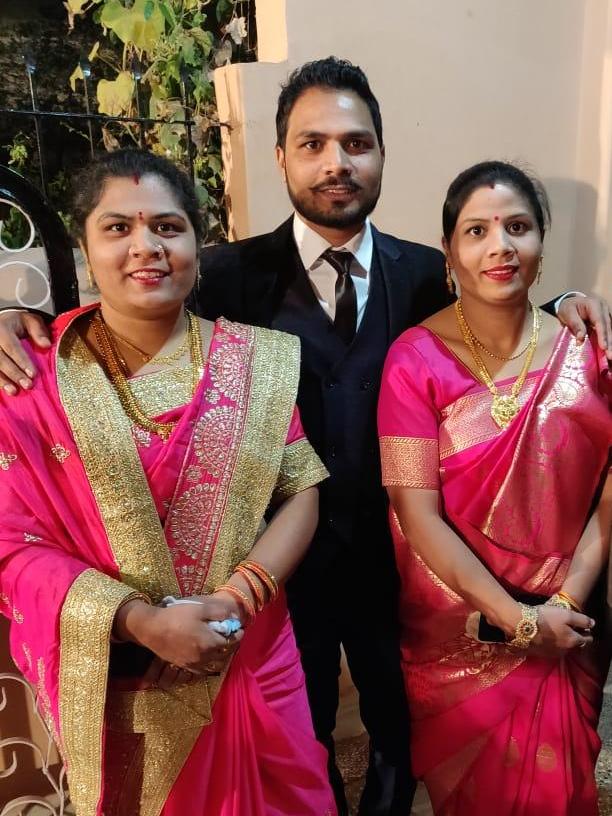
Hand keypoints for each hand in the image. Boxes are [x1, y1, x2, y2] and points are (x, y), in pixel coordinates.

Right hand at [0, 311, 49, 394]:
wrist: (2, 322)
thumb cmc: (18, 323)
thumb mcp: (30, 320)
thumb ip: (38, 331)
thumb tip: (46, 344)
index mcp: (2, 329)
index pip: (11, 346)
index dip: (22, 361)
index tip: (33, 374)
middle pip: (0, 359)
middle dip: (14, 373)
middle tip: (27, 385)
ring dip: (2, 380)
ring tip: (14, 391)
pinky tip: (5, 390)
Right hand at [120, 598, 243, 673]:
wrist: (152, 629)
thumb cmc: (176, 616)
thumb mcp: (199, 608)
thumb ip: (219, 613)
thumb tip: (234, 618)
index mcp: (209, 643)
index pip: (231, 642)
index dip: (238, 635)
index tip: (240, 629)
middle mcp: (204, 657)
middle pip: (224, 655)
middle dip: (231, 646)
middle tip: (232, 637)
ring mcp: (193, 664)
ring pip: (214, 665)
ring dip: (221, 657)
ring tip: (220, 647)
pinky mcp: (184, 666)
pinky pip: (202, 670)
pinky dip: (209, 664)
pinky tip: (206, 655)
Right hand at [529, 605, 593, 656]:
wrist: (521, 627)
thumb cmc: (545, 618)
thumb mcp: (566, 614)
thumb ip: (582, 620)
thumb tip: (592, 624)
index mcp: (573, 641)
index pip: (587, 639)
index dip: (586, 631)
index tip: (582, 626)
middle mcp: (565, 651)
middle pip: (575, 645)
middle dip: (574, 638)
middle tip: (569, 628)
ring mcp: (553, 654)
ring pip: (563, 648)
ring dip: (562, 642)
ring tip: (556, 632)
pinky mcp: (541, 655)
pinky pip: (551, 650)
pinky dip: (552, 644)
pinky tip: (546, 637)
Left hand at [557, 294, 611, 359]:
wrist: (569, 302)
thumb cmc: (568, 307)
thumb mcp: (568, 313)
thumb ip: (575, 325)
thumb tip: (581, 339)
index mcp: (594, 304)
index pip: (600, 321)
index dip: (602, 335)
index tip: (603, 347)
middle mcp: (603, 308)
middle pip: (608, 326)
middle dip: (609, 342)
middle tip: (610, 356)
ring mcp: (606, 314)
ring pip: (610, 330)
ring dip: (611, 343)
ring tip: (610, 356)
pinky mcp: (605, 320)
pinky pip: (608, 331)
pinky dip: (608, 341)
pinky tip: (608, 350)